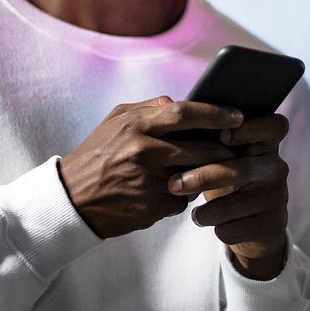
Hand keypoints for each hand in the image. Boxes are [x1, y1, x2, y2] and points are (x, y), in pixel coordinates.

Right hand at [59, 96, 242, 238]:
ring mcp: (150, 182)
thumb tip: (178, 102)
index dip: (215, 114)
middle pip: (201, 148)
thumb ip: (148, 108)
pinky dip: (184, 194)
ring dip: (206, 172)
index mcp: (136, 126)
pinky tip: (172, 189)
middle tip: (236, 146)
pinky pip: (184, 199)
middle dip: (224, 148)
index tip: (237, 116)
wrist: (72, 199)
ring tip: (207, 166)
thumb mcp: (115, 121)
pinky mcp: (154, 208)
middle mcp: (144, 152)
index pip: (185, 113)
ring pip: (197, 175)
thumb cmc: (97, 154)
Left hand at [167, 114, 289, 280]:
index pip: (275, 125)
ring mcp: (277, 197)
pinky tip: (206, 221)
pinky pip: (234, 227)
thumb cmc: (226, 177)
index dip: (252, 128)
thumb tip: (168, 107)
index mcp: (266, 143)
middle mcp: (276, 167)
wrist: (248, 224)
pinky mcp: (271, 225)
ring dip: (205, 210)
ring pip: (235, 204)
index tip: (223, 135)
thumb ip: (206, 135)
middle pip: (243, 169)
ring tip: (190, 211)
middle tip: (173, 183)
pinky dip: (214, 226)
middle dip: (204, 176)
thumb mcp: (222, 155)